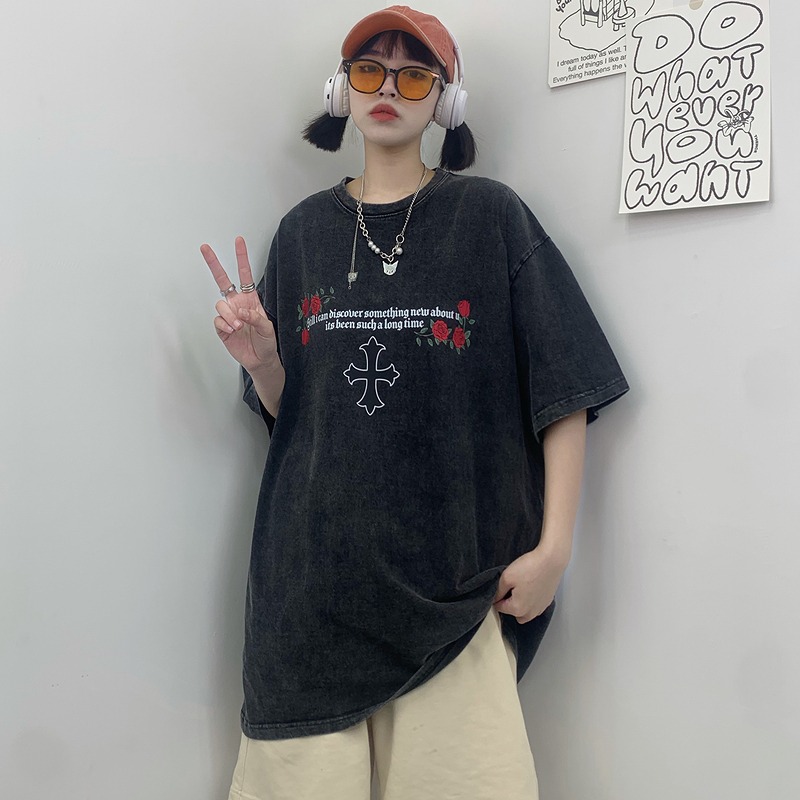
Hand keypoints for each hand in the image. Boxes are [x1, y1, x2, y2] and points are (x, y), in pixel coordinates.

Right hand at [200, 236, 277, 371]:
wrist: (260, 360)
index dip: (241, 258)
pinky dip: (225, 325)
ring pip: (220, 305)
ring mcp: (228, 315)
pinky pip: (217, 320)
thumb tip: (240, 312)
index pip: (244, 275)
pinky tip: (232, 331)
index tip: (239, 241)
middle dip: (214, 263)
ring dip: (229, 315)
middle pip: (222, 280)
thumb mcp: (268, 328)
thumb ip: (255, 317)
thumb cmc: (267, 342)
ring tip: (239, 327)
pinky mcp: (221, 327)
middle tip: (205, 247)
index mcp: (250, 299)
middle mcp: (237, 304)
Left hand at [492, 545, 567, 623]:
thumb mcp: (506, 577)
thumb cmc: (529, 568)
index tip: (500, 588)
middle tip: (510, 588)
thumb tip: (495, 598)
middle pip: (513, 613)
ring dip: (521, 605)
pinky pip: (535, 607)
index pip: (500, 608)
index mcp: (518, 609)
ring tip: (521, 588)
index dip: (497, 597)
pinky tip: (531, 588)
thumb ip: (498, 591)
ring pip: (526, 613)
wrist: (551, 561)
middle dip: (509, 604)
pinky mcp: (547, 602)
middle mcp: (530, 613)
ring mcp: (540, 608)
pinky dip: (531, 601)